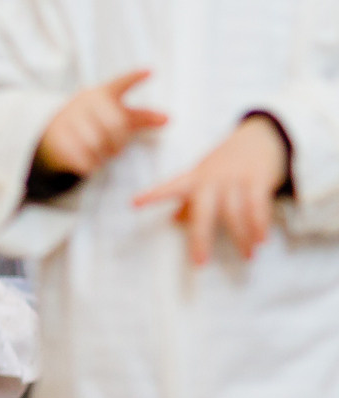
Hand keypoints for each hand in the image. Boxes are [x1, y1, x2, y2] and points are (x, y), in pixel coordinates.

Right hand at [38, 68, 167, 177]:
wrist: (55, 132)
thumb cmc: (94, 121)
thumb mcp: (117, 115)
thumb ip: (143, 117)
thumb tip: (168, 119)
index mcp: (103, 94)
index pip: (121, 83)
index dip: (134, 78)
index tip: (150, 72)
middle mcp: (86, 103)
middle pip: (114, 125)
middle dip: (118, 140)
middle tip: (116, 147)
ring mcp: (69, 119)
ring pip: (97, 143)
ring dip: (104, 153)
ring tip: (101, 152)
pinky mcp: (59, 137)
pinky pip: (83, 156)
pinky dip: (91, 163)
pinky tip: (91, 160)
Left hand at [132, 114, 289, 264]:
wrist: (261, 136)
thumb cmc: (226, 162)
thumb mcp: (204, 176)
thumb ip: (190, 199)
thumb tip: (173, 220)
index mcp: (195, 178)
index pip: (170, 187)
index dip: (153, 195)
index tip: (135, 203)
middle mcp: (211, 179)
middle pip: (203, 211)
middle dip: (200, 237)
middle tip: (200, 261)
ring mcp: (234, 179)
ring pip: (234, 212)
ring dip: (241, 235)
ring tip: (247, 255)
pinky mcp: (256, 179)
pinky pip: (257, 205)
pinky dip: (260, 223)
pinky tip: (261, 239)